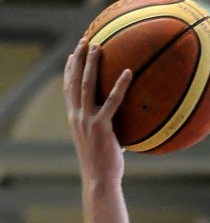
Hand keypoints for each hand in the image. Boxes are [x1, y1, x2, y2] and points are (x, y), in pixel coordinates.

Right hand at [63, 39, 131, 186]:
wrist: (99, 181)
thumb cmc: (103, 167)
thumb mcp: (101, 145)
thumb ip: (107, 132)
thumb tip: (124, 132)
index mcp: (74, 120)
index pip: (68, 90)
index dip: (68, 72)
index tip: (72, 56)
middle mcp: (77, 117)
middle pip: (74, 81)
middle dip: (78, 59)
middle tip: (85, 42)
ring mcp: (87, 121)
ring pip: (87, 85)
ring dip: (92, 64)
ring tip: (99, 47)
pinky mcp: (101, 127)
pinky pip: (113, 101)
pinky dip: (120, 86)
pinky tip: (128, 73)